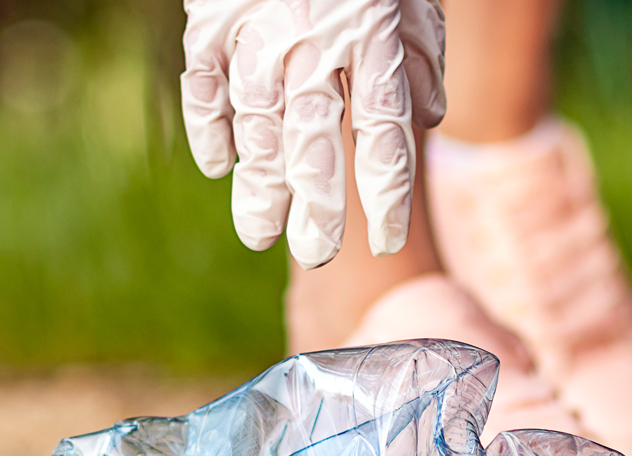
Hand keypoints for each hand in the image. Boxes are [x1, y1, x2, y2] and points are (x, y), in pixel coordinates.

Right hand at [182, 0, 445, 268]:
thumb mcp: (412, 0)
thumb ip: (420, 59)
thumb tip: (426, 120)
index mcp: (373, 40)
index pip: (384, 133)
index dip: (387, 193)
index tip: (390, 237)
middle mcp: (314, 44)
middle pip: (314, 142)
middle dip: (317, 206)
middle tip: (318, 254)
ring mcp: (256, 32)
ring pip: (256, 124)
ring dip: (260, 184)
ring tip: (261, 234)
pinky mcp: (212, 19)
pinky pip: (205, 83)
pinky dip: (210, 125)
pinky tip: (220, 163)